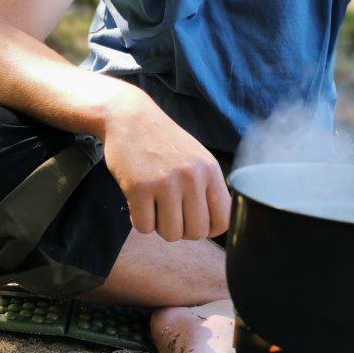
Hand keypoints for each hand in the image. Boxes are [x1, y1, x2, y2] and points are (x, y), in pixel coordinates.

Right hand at [100, 91, 230, 241]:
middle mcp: (192, 177)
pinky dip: (139, 221)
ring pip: (170, 234)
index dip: (208, 229)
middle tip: (169, 214)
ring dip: (159, 226)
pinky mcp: (139, 187)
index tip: (193, 221)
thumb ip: (208, 187)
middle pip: (196, 232)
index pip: (223, 220)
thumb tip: (216, 224)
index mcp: (210, 171)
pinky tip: (138, 203)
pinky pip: (144, 227)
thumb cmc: (164, 142)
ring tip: (153, 206)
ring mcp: (165, 182)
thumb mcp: (197, 158)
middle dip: (181, 230)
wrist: (130, 118)